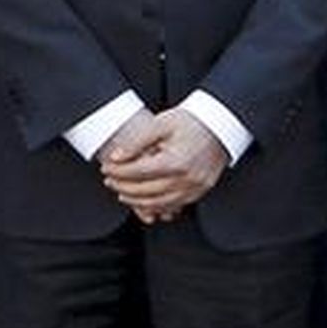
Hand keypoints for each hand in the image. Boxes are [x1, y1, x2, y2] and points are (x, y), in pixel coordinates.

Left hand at [100, 108, 227, 222]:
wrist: (220, 126)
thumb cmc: (191, 122)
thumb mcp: (160, 124)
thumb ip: (136, 141)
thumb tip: (116, 157)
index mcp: (176, 161)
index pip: (138, 172)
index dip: (118, 172)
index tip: (105, 169)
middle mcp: (187, 179)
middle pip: (147, 191)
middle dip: (123, 187)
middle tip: (109, 181)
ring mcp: (196, 188)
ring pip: (159, 204)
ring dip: (137, 200)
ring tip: (121, 193)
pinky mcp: (200, 192)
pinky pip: (175, 206)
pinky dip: (156, 206)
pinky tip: (143, 200)